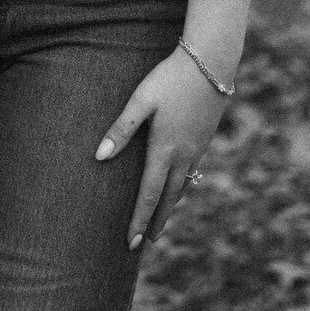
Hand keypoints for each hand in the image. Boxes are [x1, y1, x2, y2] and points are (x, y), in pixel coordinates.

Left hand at [95, 47, 228, 249]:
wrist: (210, 64)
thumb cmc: (169, 79)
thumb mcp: (140, 100)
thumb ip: (121, 129)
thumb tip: (99, 156)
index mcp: (164, 149)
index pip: (148, 194)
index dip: (139, 219)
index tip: (131, 242)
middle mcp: (183, 155)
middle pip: (168, 198)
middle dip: (155, 223)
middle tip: (144, 245)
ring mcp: (196, 149)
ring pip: (181, 188)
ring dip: (169, 208)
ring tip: (159, 224)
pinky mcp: (204, 140)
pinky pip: (191, 173)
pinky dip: (181, 189)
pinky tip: (178, 189)